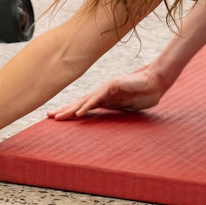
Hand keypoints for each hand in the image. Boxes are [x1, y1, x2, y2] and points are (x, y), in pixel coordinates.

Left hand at [46, 65, 168, 118]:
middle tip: (50, 116)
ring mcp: (107, 88)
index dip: (71, 111)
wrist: (156, 83)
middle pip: (80, 102)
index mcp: (105, 99)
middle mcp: (102, 92)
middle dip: (65, 110)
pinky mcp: (113, 85)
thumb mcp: (125, 107)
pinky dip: (87, 105)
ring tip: (59, 116)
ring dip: (71, 108)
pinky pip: (98, 97)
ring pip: (85, 100)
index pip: (84, 106)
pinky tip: (79, 112)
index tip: (58, 118)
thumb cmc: (143, 95)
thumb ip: (114, 110)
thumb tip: (106, 121)